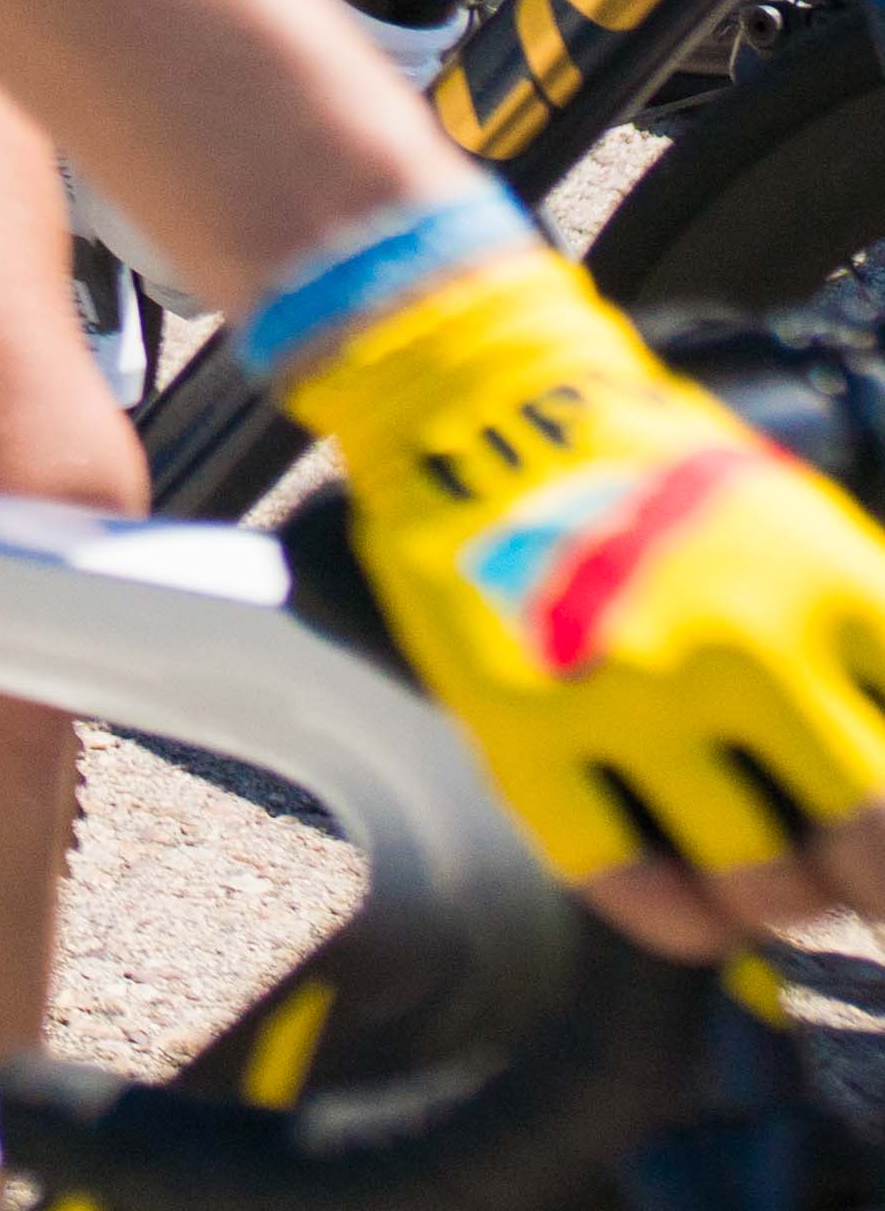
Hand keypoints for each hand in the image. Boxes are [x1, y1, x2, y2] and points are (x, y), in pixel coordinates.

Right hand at [298, 232, 884, 948]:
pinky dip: (685, 923)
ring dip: (782, 899)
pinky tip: (697, 910)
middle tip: (851, 879)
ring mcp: (629, 691)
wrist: (476, 398)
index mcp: (833, 588)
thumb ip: (866, 644)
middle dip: (872, 884)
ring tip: (769, 880)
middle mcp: (744, 646)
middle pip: (872, 848)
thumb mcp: (810, 532)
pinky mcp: (524, 725)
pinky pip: (630, 884)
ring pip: (764, 884)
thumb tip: (882, 784)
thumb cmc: (657, 472)